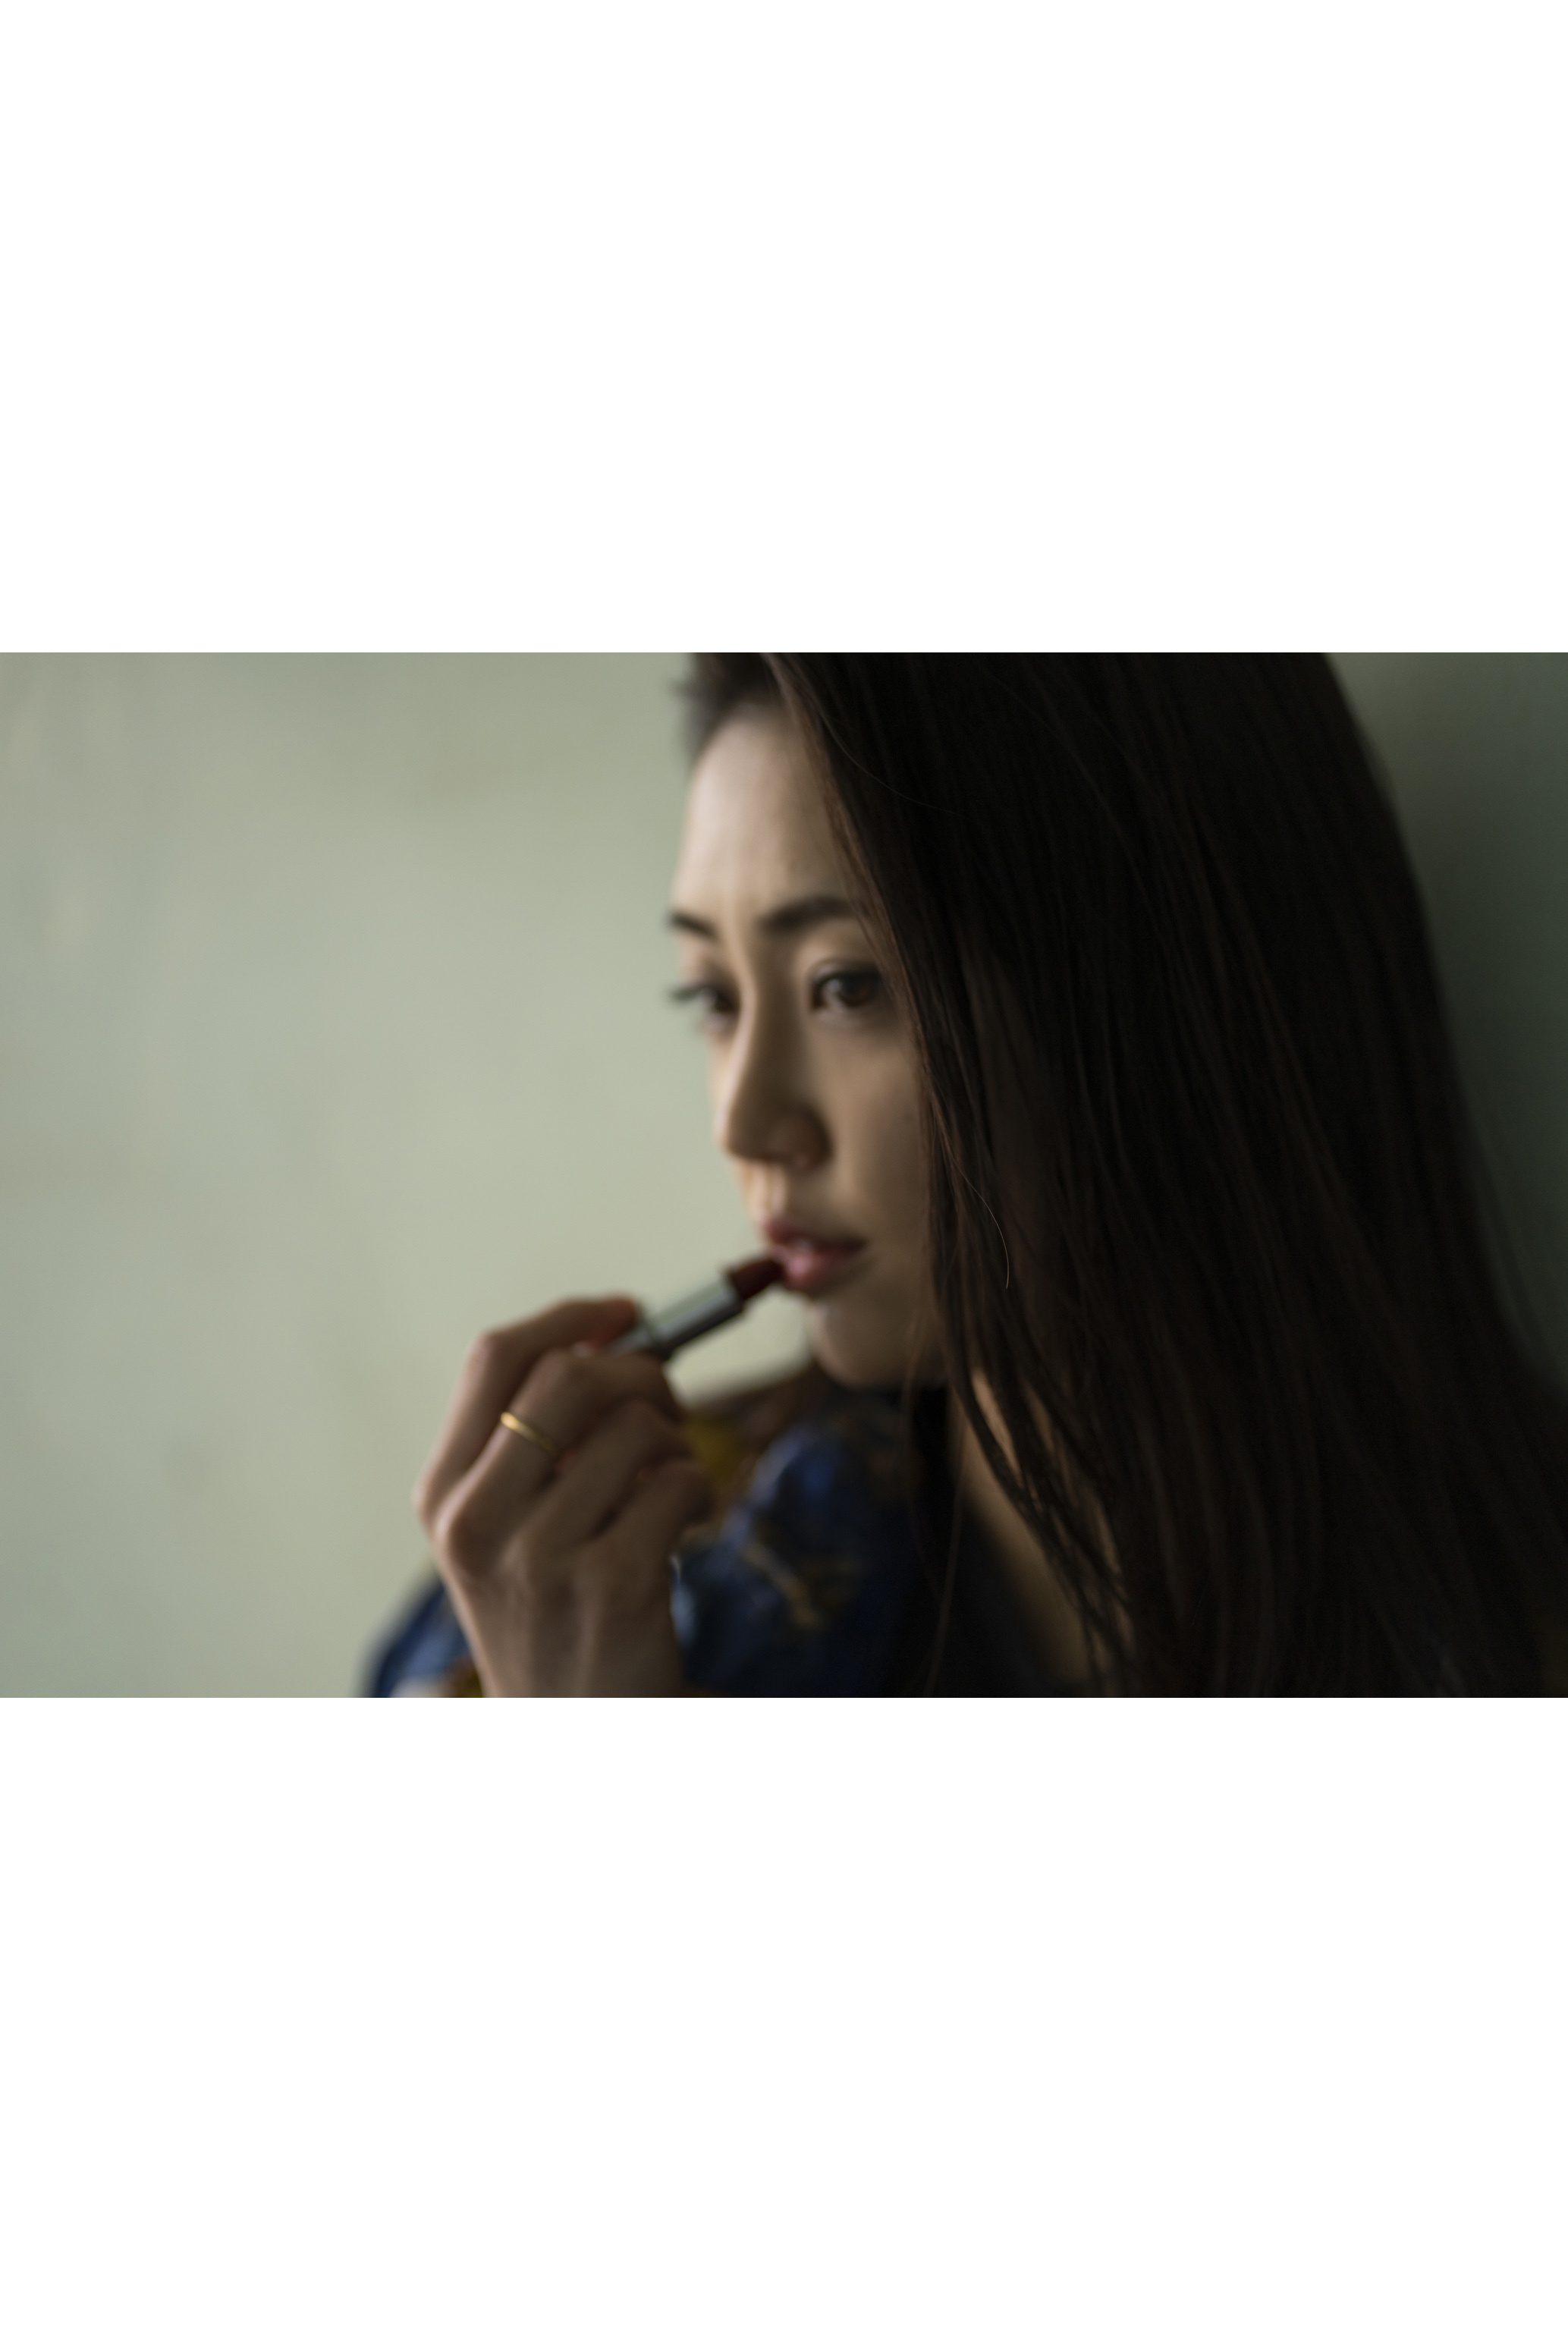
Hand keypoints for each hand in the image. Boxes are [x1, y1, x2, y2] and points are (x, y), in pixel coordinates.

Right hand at [412, 1297, 712, 1694]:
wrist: (576, 1732)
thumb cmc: (555, 1614)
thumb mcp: (505, 1534)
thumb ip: (531, 1443)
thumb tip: (610, 1336)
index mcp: (443, 1495)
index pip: (495, 1357)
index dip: (570, 1318)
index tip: (624, 1314)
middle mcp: (476, 1522)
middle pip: (570, 1376)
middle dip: (640, 1375)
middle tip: (666, 1407)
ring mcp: (539, 1557)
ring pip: (634, 1427)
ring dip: (676, 1441)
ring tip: (671, 1481)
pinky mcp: (609, 1586)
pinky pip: (676, 1483)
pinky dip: (698, 1488)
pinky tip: (687, 1522)